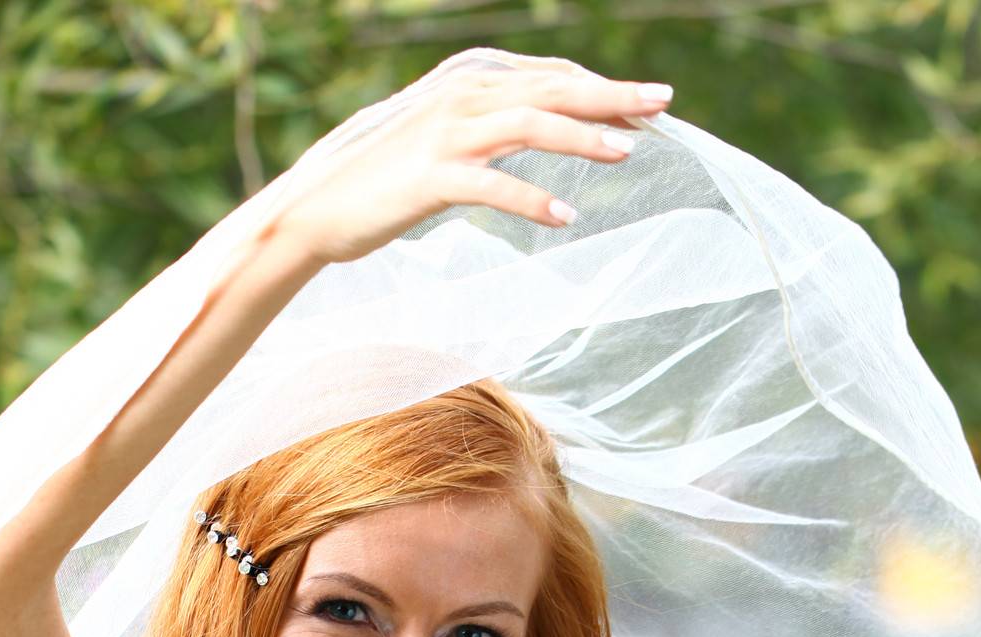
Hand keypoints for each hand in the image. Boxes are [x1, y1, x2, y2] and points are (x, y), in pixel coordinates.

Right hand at [266, 57, 674, 269]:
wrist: (316, 207)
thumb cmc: (380, 178)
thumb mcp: (438, 136)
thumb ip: (485, 122)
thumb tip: (533, 125)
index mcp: (467, 80)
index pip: (549, 76)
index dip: (599, 87)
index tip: (643, 105)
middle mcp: (461, 95)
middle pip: (552, 88)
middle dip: (612, 95)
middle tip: (664, 105)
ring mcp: (445, 133)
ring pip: (531, 125)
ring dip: (583, 137)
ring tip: (626, 152)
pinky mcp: (431, 177)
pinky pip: (494, 185)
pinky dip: (532, 199)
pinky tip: (565, 215)